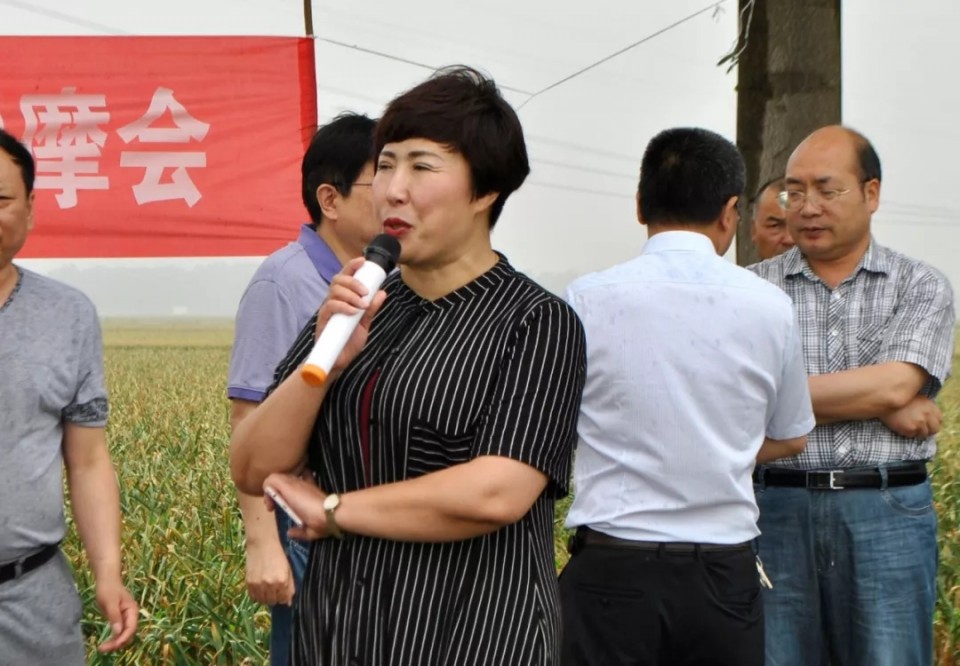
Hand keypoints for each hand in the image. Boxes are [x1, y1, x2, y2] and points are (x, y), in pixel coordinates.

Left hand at [94, 578, 137, 651]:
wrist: (107, 580)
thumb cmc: (108, 588)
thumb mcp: (110, 602)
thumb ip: (115, 616)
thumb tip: (118, 632)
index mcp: (132, 611)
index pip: (131, 628)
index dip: (123, 638)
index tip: (113, 645)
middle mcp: (131, 616)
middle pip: (128, 634)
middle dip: (117, 643)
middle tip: (102, 648)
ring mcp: (125, 618)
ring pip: (123, 635)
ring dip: (115, 643)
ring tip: (102, 648)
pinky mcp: (119, 619)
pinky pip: (119, 633)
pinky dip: (113, 639)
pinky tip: (105, 643)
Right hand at [245, 536, 294, 605]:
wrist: (262, 544)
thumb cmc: (278, 555)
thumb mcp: (288, 570)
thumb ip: (290, 586)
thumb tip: (289, 602)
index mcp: (282, 581)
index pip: (284, 599)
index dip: (284, 597)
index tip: (282, 592)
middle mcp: (270, 585)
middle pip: (273, 601)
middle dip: (275, 597)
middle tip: (275, 589)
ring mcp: (258, 585)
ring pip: (262, 601)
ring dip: (266, 597)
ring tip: (267, 588)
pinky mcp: (249, 583)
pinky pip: (253, 597)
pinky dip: (257, 595)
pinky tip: (260, 587)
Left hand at [264, 473, 330, 540]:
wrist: (329, 514)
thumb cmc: (324, 521)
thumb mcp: (311, 530)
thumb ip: (300, 532)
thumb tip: (290, 533)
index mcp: (309, 491)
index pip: (300, 481)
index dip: (290, 491)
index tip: (286, 506)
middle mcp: (302, 484)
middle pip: (285, 479)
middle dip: (277, 492)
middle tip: (275, 506)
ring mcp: (294, 483)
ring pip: (276, 478)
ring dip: (270, 491)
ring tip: (271, 505)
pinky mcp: (287, 485)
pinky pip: (270, 480)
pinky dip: (266, 490)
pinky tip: (270, 504)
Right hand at [314, 257, 387, 376]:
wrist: (338, 361)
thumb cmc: (348, 341)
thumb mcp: (364, 324)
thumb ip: (372, 309)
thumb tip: (382, 292)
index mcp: (343, 299)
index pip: (345, 276)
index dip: (352, 266)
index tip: (363, 260)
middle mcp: (333, 301)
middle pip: (338, 280)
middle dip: (353, 281)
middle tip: (366, 291)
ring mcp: (327, 310)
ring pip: (334, 291)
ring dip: (350, 295)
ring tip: (362, 305)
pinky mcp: (323, 320)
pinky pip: (330, 307)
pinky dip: (343, 306)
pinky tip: (354, 312)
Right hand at [880, 396, 942, 438]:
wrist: (884, 400)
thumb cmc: (900, 400)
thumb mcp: (917, 399)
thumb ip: (927, 408)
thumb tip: (932, 420)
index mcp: (931, 406)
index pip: (939, 420)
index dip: (932, 423)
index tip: (926, 423)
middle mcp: (928, 414)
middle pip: (934, 429)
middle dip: (927, 430)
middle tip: (918, 428)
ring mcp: (920, 422)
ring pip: (923, 434)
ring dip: (916, 432)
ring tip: (907, 426)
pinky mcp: (911, 428)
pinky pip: (912, 436)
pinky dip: (907, 433)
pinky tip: (901, 425)